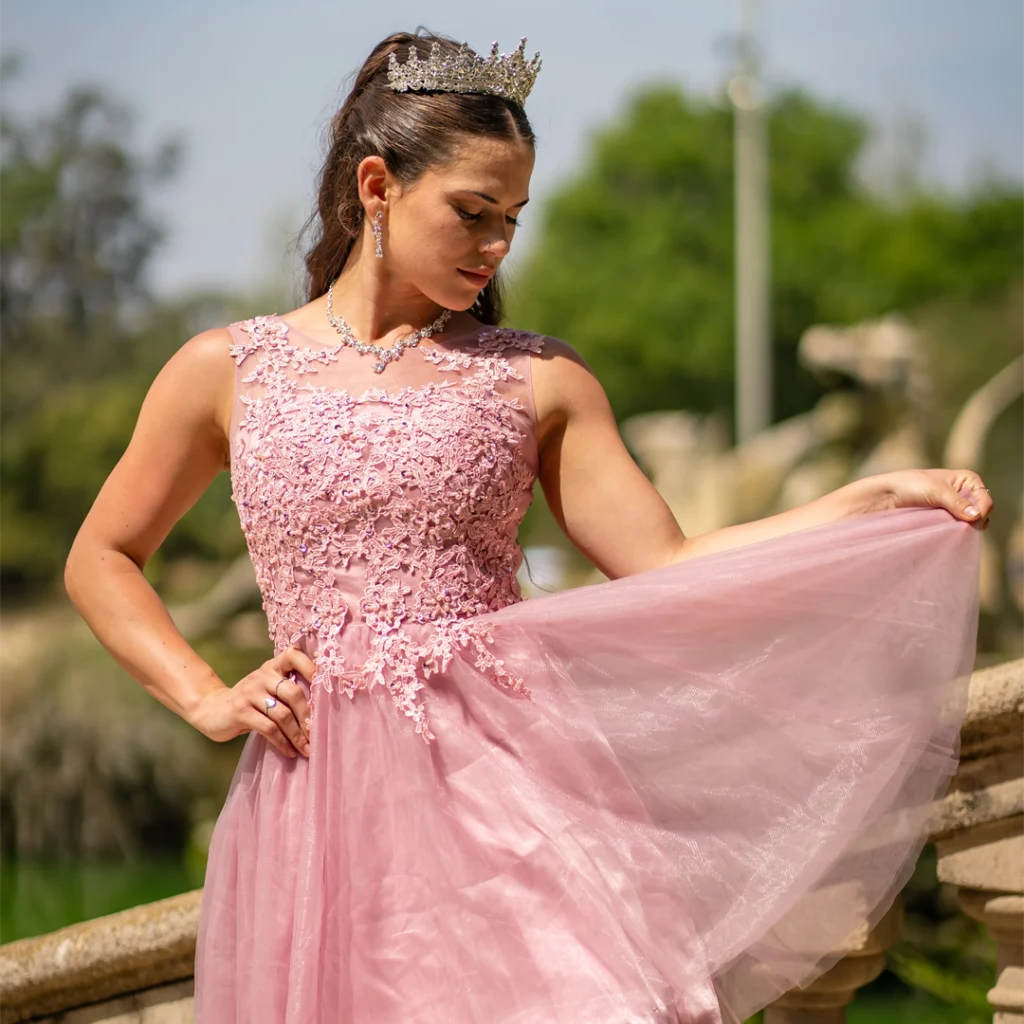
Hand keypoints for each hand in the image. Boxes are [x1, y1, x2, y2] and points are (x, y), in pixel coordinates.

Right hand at [187, 645, 317, 758]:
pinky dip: (282, 742)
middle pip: (294, 693)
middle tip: (317, 735)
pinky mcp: (240, 712)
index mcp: (272, 667)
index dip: (312, 667)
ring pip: (283, 715)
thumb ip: (288, 689)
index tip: (327, 689)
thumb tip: (322, 708)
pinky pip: (269, 729)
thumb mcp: (267, 688)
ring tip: (306, 749)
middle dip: (308, 717)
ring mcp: (250, 693)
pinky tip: (289, 751)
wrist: (211, 709)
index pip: (294, 655)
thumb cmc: (250, 701)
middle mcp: (262, 676)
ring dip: (298, 735)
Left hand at [863, 469, 993, 528]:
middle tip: (961, 527)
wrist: (888, 495)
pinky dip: (956, 532)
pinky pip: (958, 529)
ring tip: (951, 530)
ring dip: (964, 528)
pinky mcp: (946, 519)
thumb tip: (976, 516)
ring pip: (971, 523)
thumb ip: (956, 503)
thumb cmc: (911, 485)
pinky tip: (949, 534)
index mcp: (968, 480)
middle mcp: (966, 494)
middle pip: (981, 513)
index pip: (985, 499)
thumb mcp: (936, 491)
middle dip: (974, 521)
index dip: (981, 511)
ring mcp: (956, 508)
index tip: (971, 520)